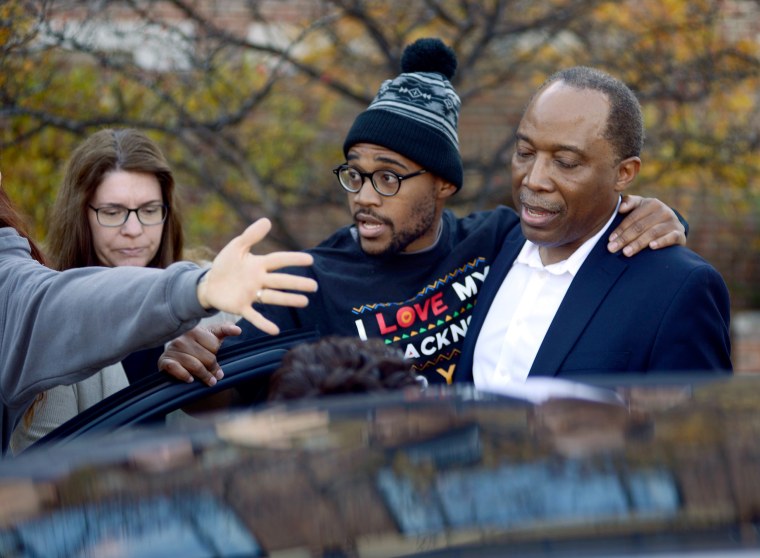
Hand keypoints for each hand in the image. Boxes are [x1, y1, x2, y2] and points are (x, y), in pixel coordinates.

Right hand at [159, 323, 240, 385]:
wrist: (179, 360)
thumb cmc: (200, 347)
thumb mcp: (213, 337)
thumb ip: (225, 330)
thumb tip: (238, 330)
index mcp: (195, 330)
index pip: (213, 345)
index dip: (216, 355)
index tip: (219, 366)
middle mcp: (182, 338)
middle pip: (206, 357)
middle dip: (213, 369)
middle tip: (218, 377)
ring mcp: (172, 349)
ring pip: (194, 365)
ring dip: (203, 376)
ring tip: (211, 382)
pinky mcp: (164, 360)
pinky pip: (175, 368)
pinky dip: (184, 375)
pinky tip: (190, 380)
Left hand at [196, 218, 317, 333]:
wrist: (209, 284)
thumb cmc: (225, 265)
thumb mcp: (236, 247)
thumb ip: (251, 235)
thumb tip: (267, 220)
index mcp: (258, 265)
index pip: (278, 260)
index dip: (293, 260)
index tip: (310, 260)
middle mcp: (258, 280)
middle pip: (280, 281)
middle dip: (296, 283)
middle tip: (314, 286)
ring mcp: (251, 295)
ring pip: (272, 297)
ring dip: (288, 300)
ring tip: (304, 302)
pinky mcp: (241, 307)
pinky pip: (254, 316)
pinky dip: (264, 323)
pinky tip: (275, 330)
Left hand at [607, 195, 685, 256]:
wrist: (671, 225)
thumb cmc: (647, 216)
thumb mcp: (639, 206)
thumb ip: (629, 203)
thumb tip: (620, 208)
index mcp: (651, 203)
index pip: (633, 218)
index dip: (620, 229)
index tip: (610, 239)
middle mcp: (664, 211)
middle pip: (640, 226)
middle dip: (625, 238)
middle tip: (612, 249)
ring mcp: (673, 222)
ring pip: (653, 233)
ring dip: (638, 243)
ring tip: (626, 252)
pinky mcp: (680, 233)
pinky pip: (671, 238)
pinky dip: (661, 242)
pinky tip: (651, 247)